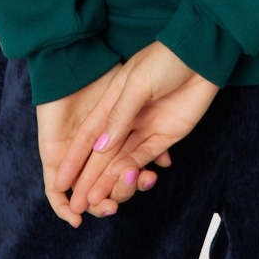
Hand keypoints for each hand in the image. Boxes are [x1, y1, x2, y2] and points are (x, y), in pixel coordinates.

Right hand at [57, 40, 220, 217]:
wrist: (199, 54)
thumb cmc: (165, 59)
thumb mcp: (136, 82)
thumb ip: (119, 115)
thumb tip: (99, 146)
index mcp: (112, 101)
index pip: (88, 135)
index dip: (73, 158)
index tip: (59, 181)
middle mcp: (126, 117)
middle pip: (103, 154)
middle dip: (89, 179)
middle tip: (77, 204)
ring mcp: (145, 127)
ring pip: (122, 160)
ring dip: (108, 181)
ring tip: (97, 202)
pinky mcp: (165, 135)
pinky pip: (145, 156)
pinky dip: (133, 169)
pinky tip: (120, 181)